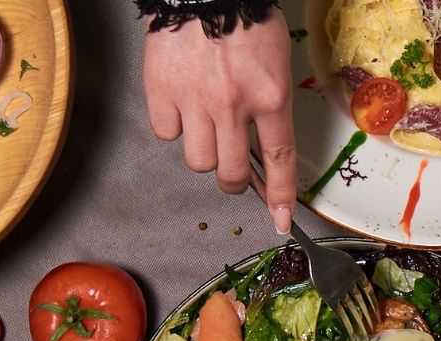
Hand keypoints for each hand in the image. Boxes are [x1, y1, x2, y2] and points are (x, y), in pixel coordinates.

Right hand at [142, 17, 299, 234]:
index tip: (280, 220)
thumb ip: (270, 106)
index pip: (279, 159)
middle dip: (235, 181)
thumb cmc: (245, 20)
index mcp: (270, 96)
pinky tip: (181, 104)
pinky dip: (173, 127)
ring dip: (204, 154)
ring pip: (197, 161)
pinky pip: (166, 133)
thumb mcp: (275, 62)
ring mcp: (194, 100)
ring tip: (206, 129)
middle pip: (231, 173)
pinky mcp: (160, 91)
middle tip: (234, 169)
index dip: (280, 196)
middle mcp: (233, 105)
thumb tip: (262, 147)